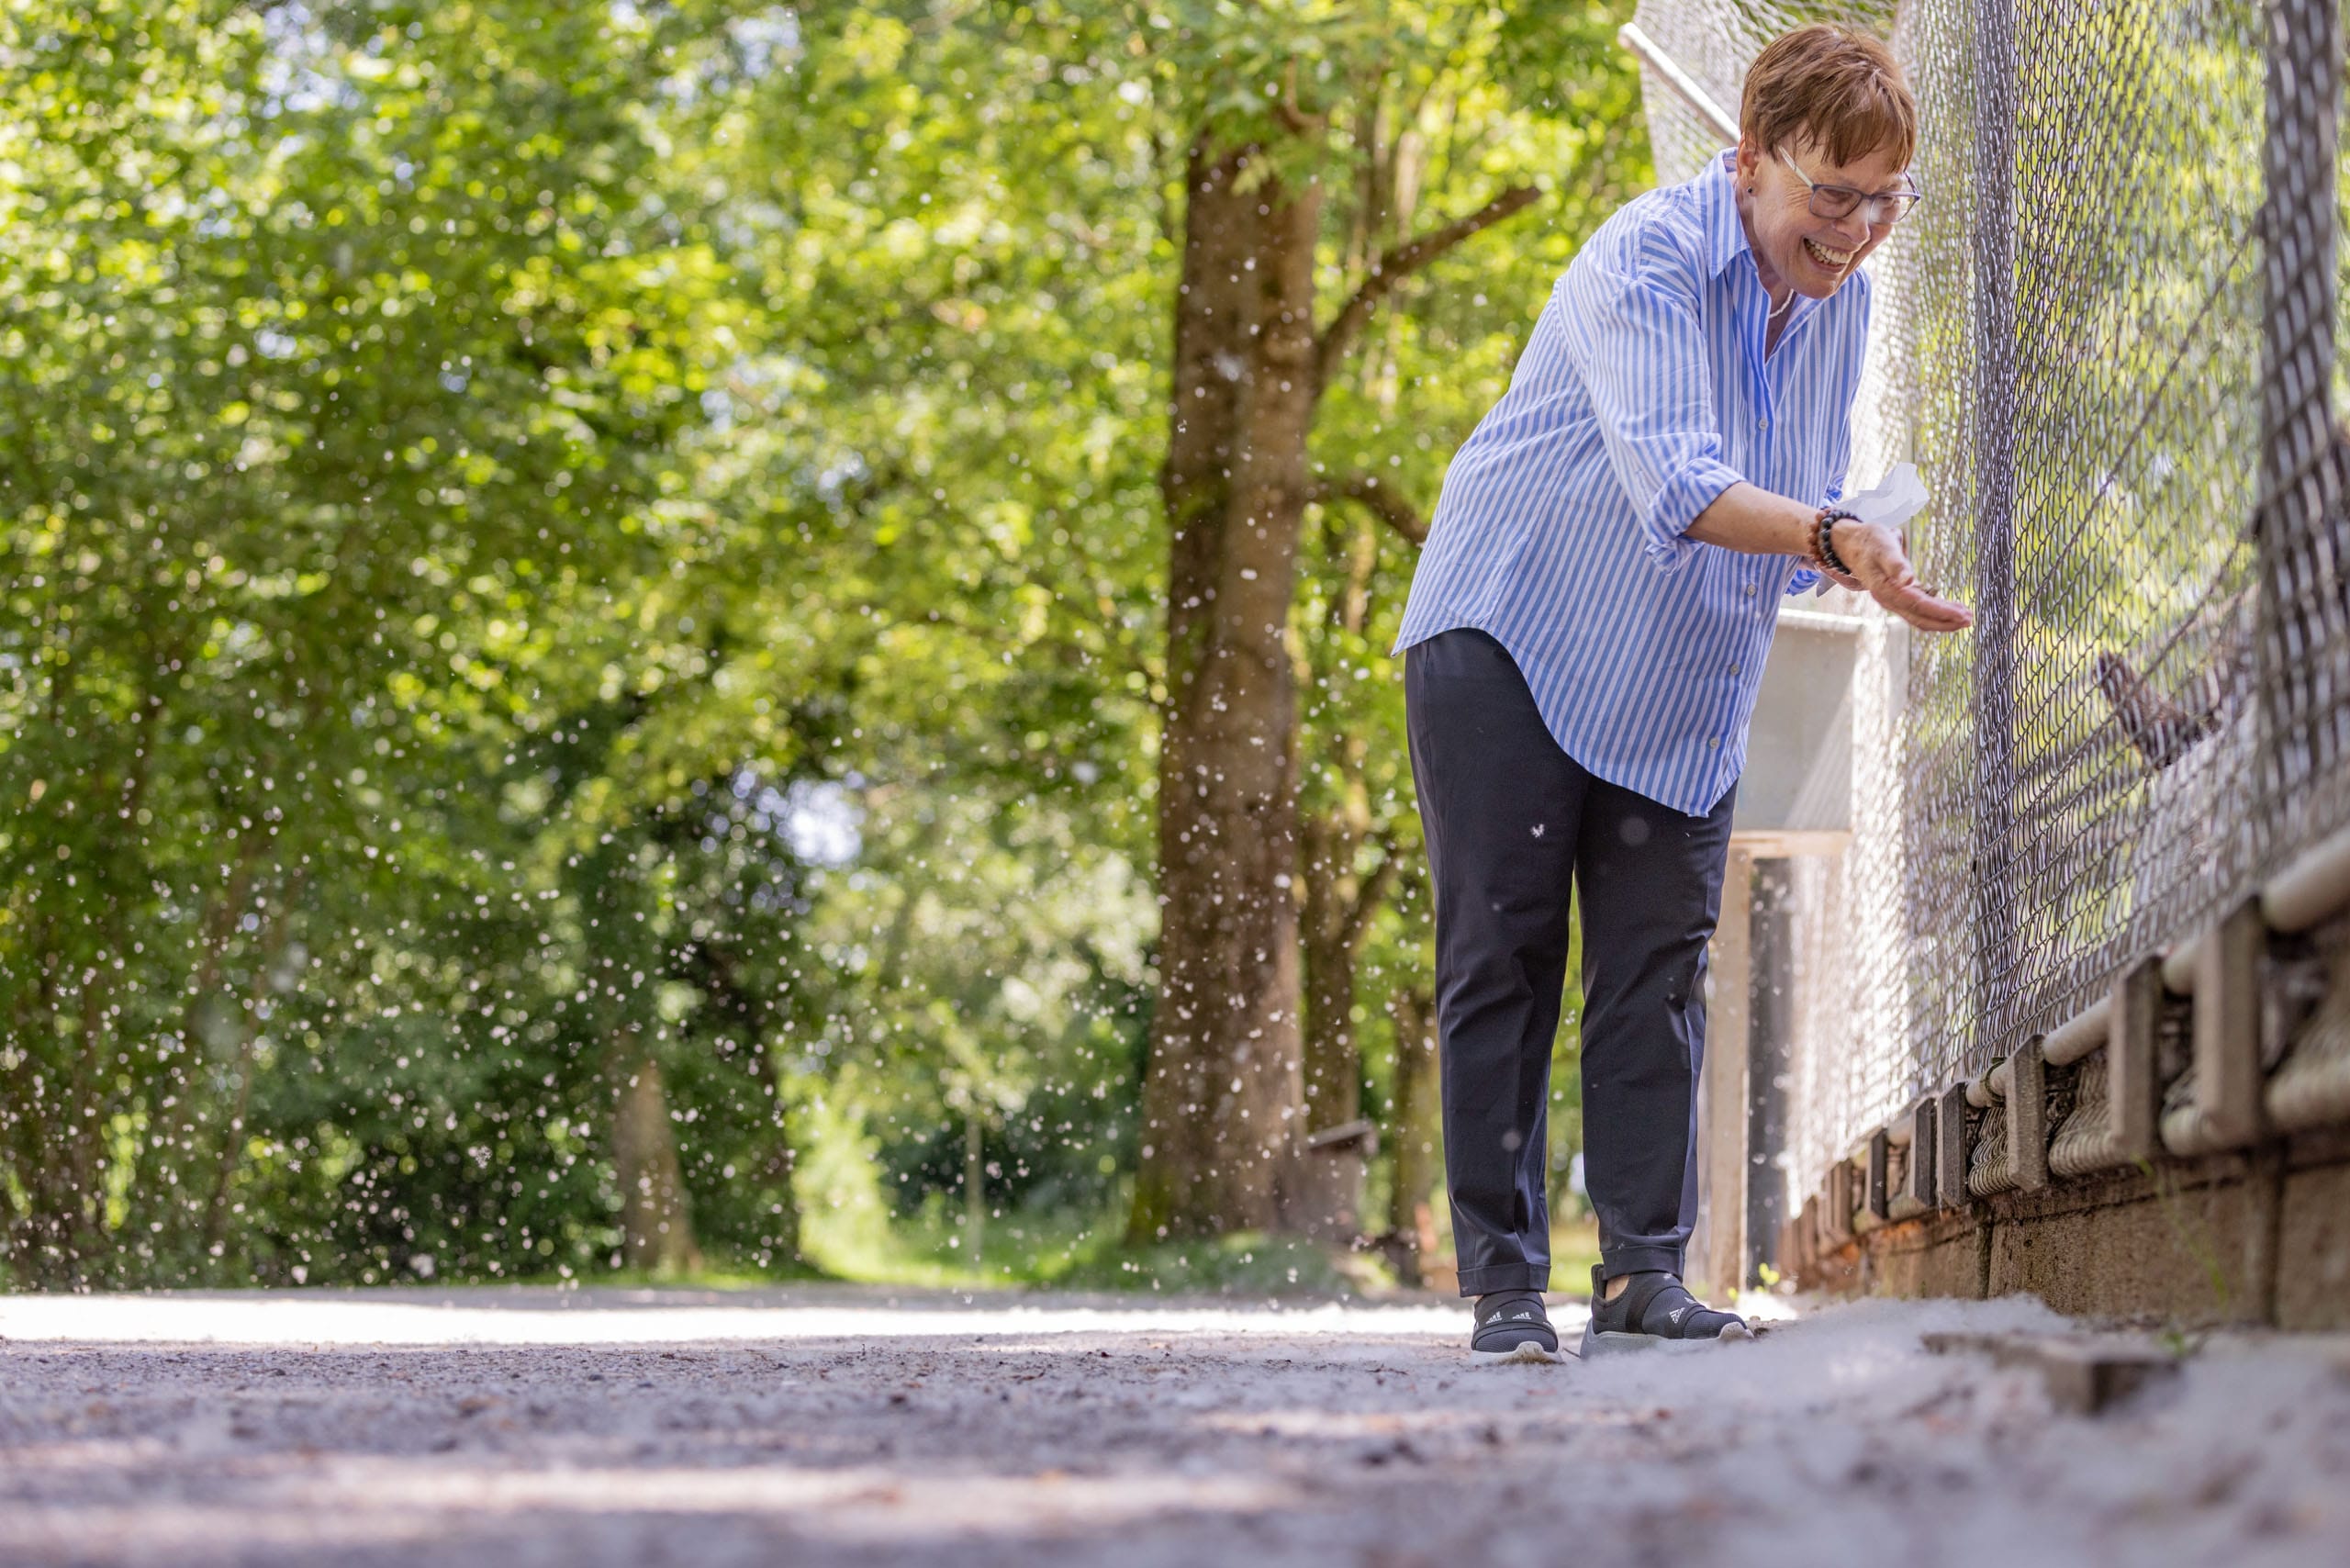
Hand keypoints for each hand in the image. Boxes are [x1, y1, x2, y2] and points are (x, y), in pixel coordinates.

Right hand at [1830, 517, 1972, 632]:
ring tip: (1964, 616)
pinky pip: (1917, 609)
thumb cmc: (1870, 541)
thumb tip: (1908, 580)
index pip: (1919, 606)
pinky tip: (1949, 607)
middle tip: (1970, 620)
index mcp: (1887, 590)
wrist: (1851, 543)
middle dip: (1946, 621)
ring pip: (1919, 617)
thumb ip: (1895, 563)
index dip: (1942, 612)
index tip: (1963, 615)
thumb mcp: (1883, 546)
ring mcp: (1892, 599)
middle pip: (1920, 618)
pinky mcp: (1896, 595)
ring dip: (1942, 619)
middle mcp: (1889, 599)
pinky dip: (1934, 611)